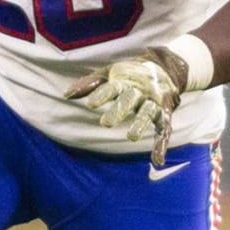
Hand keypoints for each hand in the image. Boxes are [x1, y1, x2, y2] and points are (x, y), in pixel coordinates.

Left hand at [64, 48, 188, 166]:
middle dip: (119, 111)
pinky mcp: (164, 114)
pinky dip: (161, 145)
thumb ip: (88, 84)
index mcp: (124, 81)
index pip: (111, 87)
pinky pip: (164, 130)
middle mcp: (140, 91)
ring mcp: (154, 102)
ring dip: (140, 124)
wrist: (164, 68)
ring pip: (148, 113)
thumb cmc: (128, 75)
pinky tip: (157, 161)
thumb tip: (65, 95)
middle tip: (105, 124)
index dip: (101, 95)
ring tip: (131, 138)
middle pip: (130, 99)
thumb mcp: (108, 74)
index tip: (90, 104)